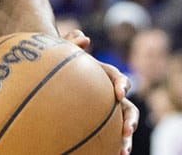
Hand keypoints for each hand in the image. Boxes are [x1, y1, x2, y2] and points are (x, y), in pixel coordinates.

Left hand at [63, 29, 138, 154]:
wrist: (50, 75)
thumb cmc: (57, 61)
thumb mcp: (62, 50)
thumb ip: (70, 41)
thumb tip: (84, 38)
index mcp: (103, 75)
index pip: (118, 78)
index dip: (122, 84)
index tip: (119, 93)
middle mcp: (109, 94)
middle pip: (127, 107)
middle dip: (130, 119)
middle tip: (127, 130)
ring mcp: (106, 110)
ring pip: (122, 125)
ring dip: (126, 139)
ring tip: (122, 152)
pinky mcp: (99, 123)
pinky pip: (108, 137)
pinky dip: (111, 147)